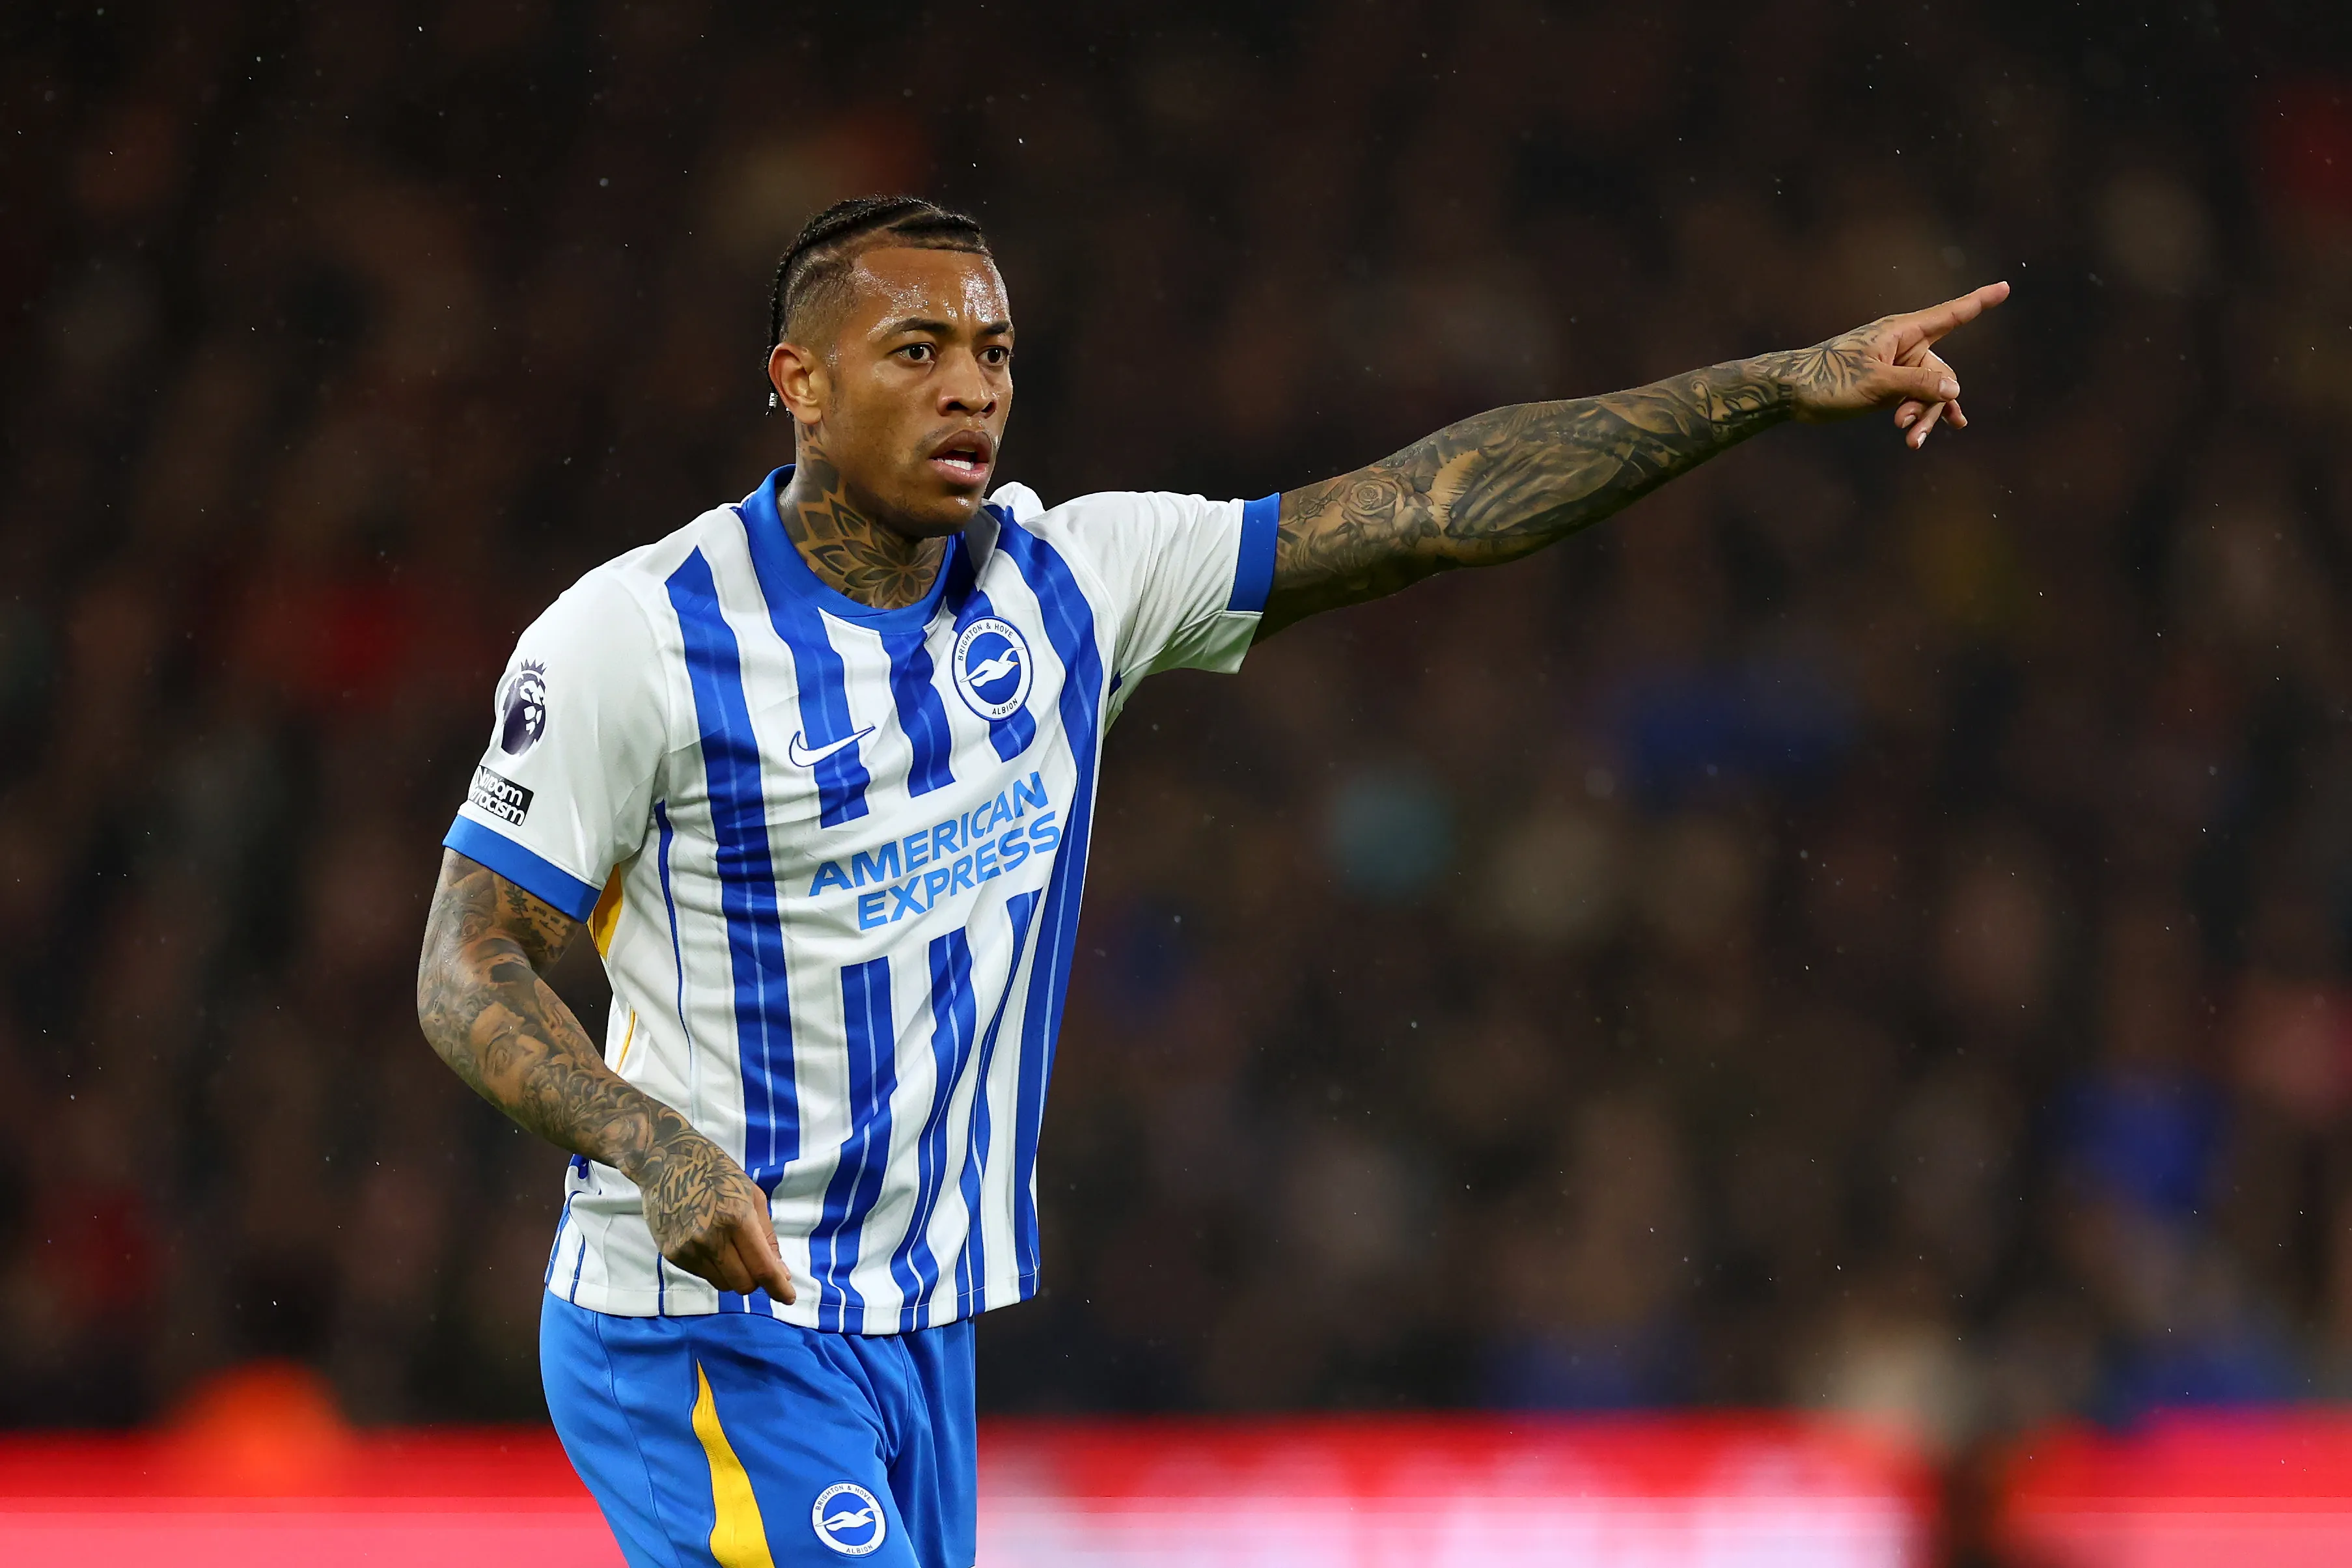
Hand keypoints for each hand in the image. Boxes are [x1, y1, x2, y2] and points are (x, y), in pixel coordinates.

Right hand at [634, 1125, 797, 1303]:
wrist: (665, 1160)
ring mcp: (688, 1248)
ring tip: (729, 1246)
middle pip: (743, 1283)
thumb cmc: (716, 1172)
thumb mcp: (752, 1195)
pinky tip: (708, 1242)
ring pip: (722, 1284)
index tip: (789, 1297)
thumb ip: (767, 1237)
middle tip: (757, 1264)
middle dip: (756, 1280)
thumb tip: (780, 1273)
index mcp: (736, 1218)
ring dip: (734, 1274)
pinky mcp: (671, 1254)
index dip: (779, 1287)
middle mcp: (710, 1237)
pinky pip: (703, 1275)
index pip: (762, 1267)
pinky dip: (714, 1267)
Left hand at [1757, 281, 2008, 448]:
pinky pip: (1915, 400)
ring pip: (1929, 392)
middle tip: (1906, 427)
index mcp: (1901, 332)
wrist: (1792, 394)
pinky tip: (1926, 436)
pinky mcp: (1888, 387)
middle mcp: (1904, 346)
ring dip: (1922, 416)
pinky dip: (1919, 417)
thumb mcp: (1876, 383)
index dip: (1979, 302)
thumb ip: (1917, 384)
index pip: (1950, 314)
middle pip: (1941, 373)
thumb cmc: (1828, 379)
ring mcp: (1897, 368)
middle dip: (1931, 402)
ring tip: (1911, 441)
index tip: (2005, 288)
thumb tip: (1954, 390)